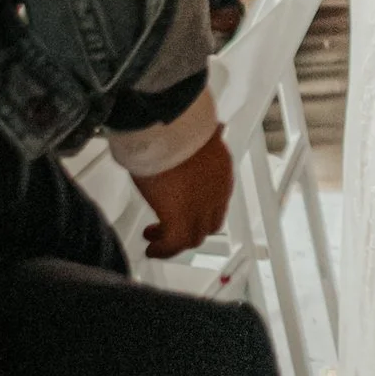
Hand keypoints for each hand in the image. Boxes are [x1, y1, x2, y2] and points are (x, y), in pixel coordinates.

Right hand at [137, 127, 232, 258]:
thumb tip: (219, 129)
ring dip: (175, 241)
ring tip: (156, 239)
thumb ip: (209, 137)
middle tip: (171, 227)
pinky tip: (152, 249)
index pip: (218, 200)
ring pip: (193, 237)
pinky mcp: (179, 219)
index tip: (188, 207)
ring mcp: (200, 208)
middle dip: (191, 228)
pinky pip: (173, 243)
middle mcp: (216, 193)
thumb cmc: (180, 125)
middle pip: (209, 223)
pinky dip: (163, 250)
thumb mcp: (202, 132)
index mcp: (222, 172)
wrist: (169, 130)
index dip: (203, 208)